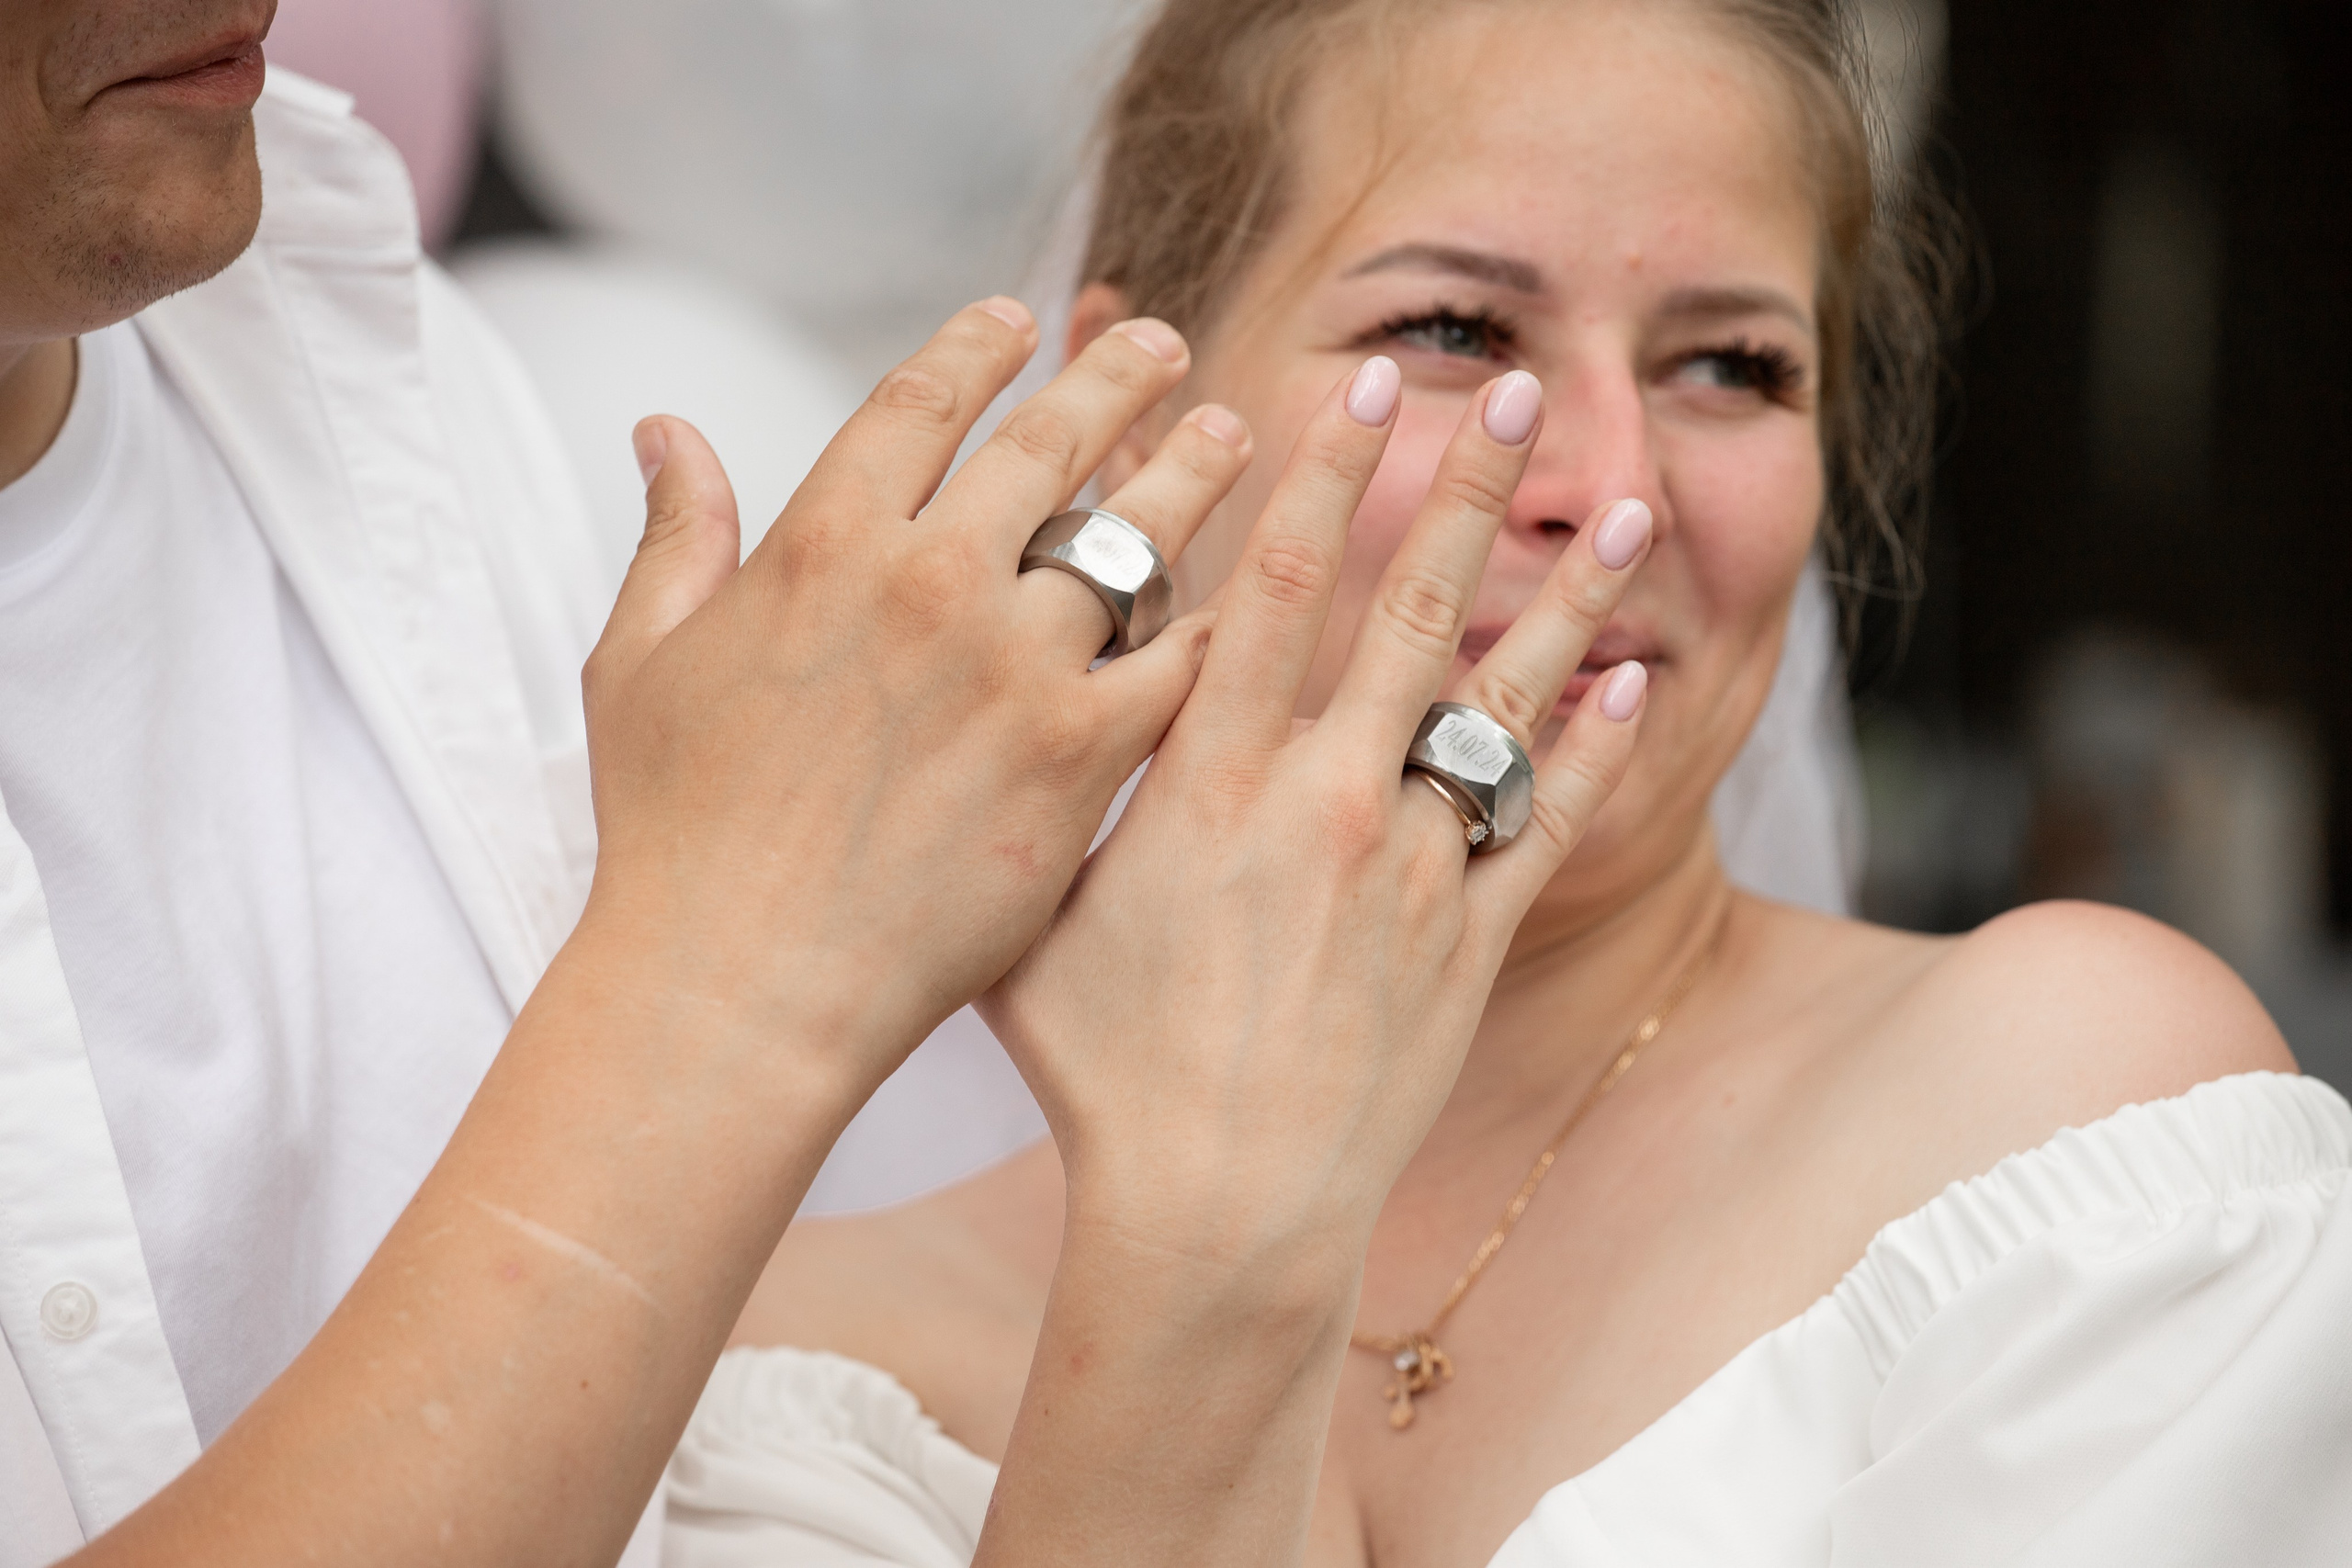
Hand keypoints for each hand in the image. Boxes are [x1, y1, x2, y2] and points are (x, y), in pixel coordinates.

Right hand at [575, 300, 1255, 1100]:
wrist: (741, 986)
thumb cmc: (676, 838)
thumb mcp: (642, 664)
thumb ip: (675, 535)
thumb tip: (667, 430)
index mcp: (824, 543)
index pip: (922, 401)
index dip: (980, 347)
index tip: (1023, 320)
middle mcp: (931, 582)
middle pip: (1050, 444)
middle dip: (1119, 380)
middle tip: (1168, 350)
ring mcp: (1016, 667)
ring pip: (1133, 539)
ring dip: (1190, 477)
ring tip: (1232, 441)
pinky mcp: (1081, 758)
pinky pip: (1174, 665)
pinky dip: (1209, 629)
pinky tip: (1242, 610)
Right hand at [983, 360, 1653, 1245]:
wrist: (1220, 1214)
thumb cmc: (1103, 1079)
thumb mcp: (1035, 921)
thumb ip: (1054, 807)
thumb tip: (1037, 709)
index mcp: (1213, 783)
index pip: (1278, 588)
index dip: (1327, 474)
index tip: (1368, 385)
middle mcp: (1325, 801)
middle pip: (1411, 608)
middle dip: (1470, 486)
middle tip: (1523, 390)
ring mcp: (1413, 870)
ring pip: (1507, 700)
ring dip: (1572, 596)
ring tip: (1629, 509)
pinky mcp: (1471, 941)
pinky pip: (1548, 821)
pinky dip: (1599, 747)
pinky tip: (1636, 680)